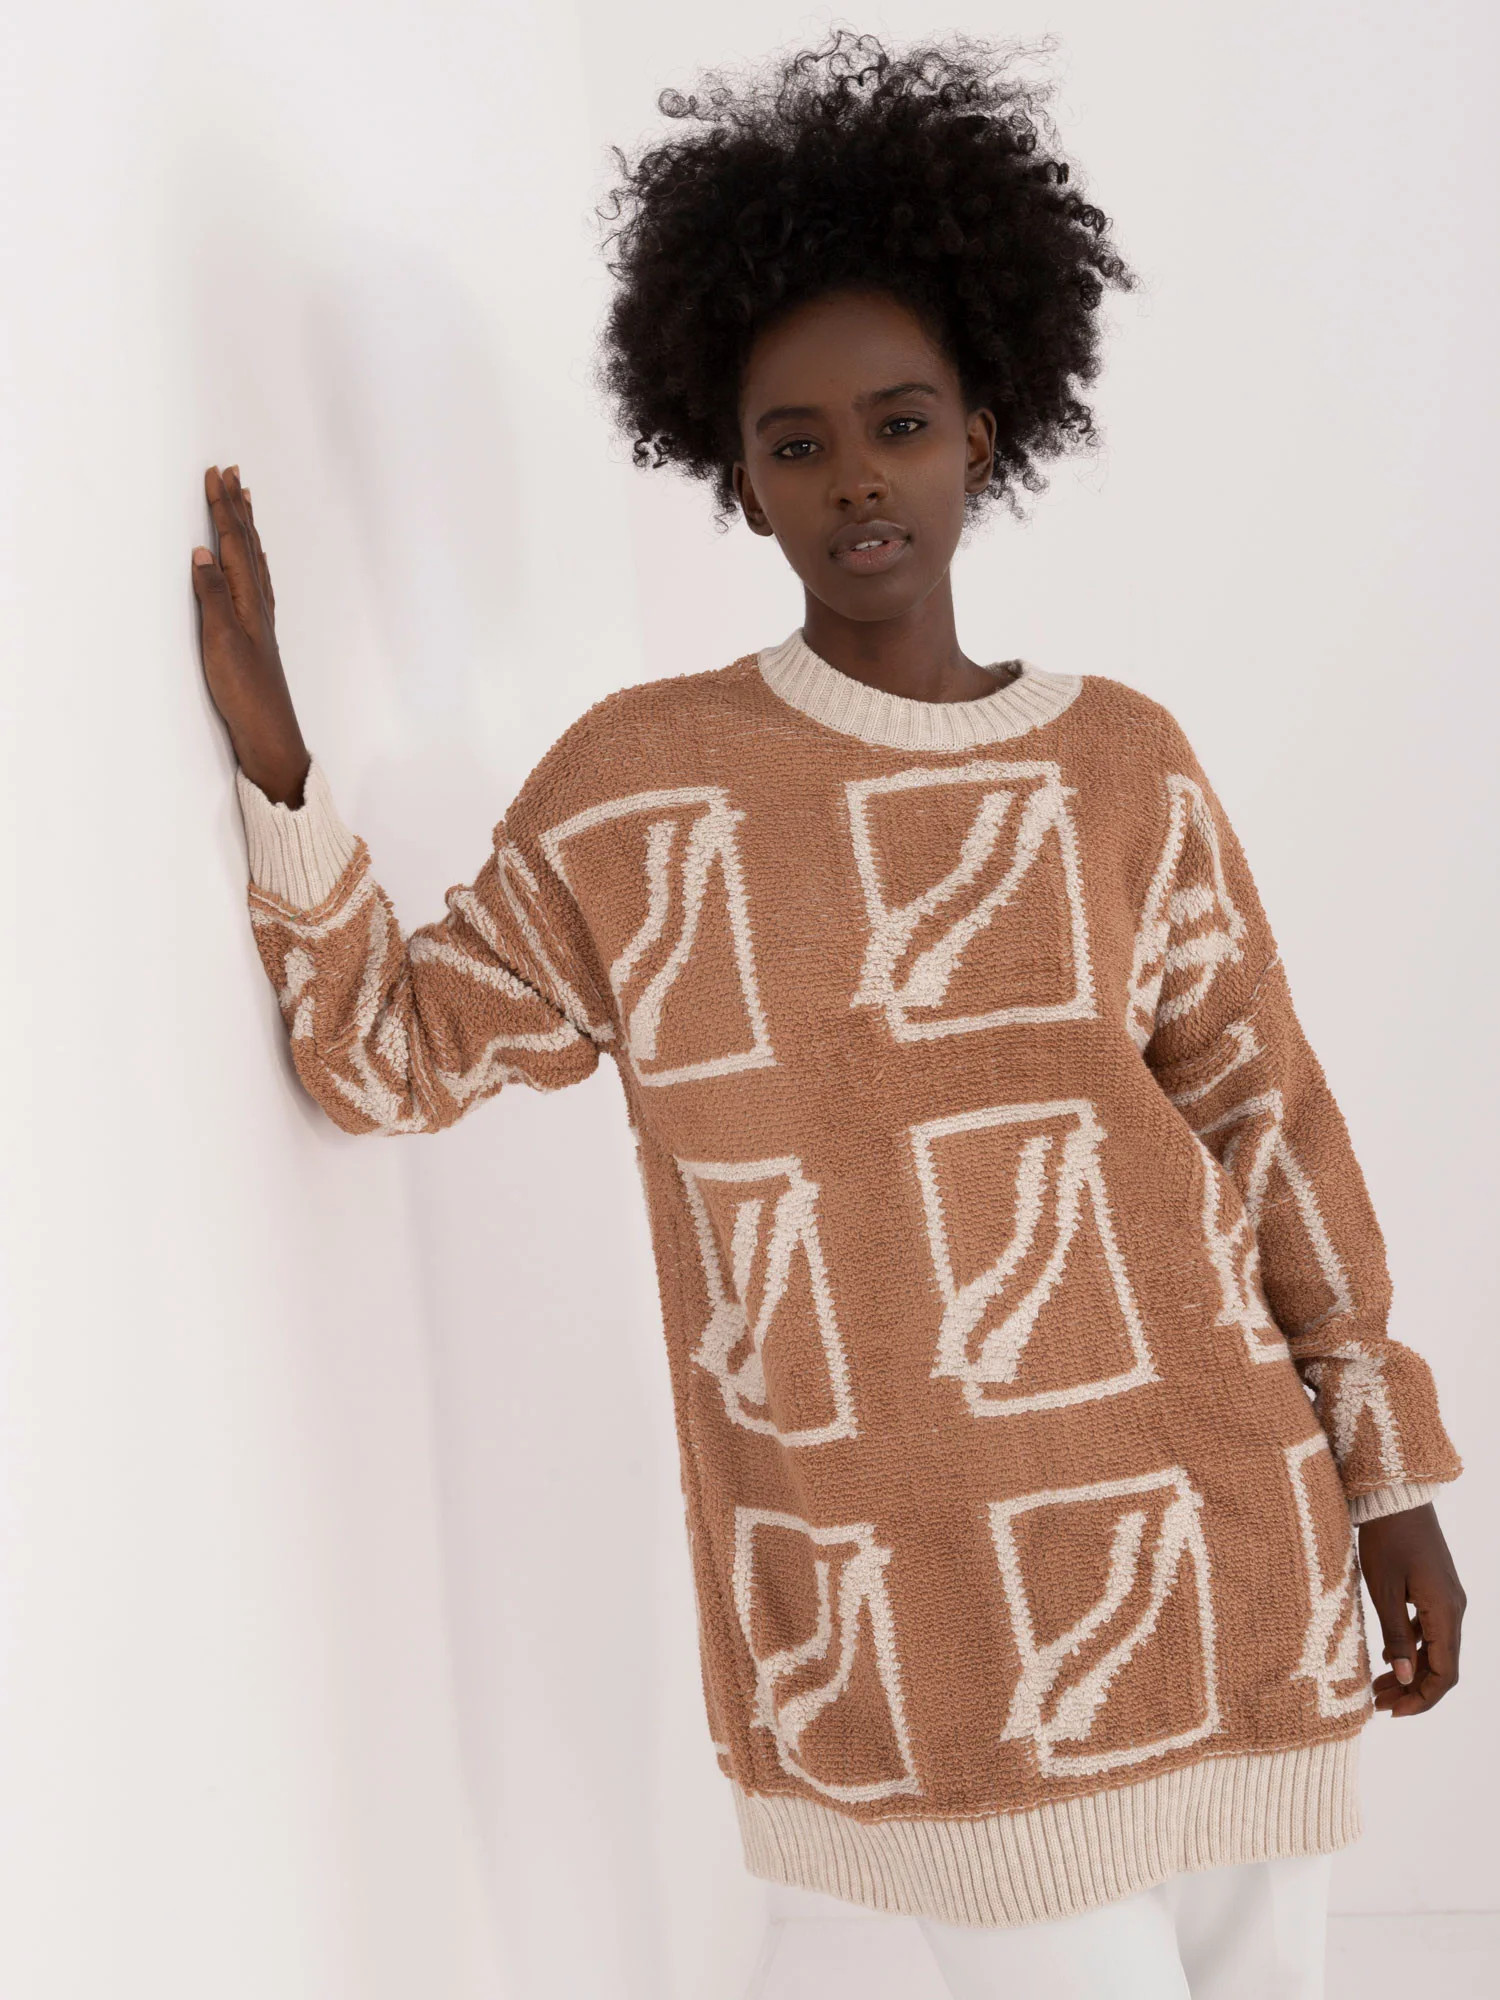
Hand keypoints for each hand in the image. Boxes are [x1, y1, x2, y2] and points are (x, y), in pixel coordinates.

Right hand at [192, 464, 309, 804]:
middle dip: (238, 508)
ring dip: (247, 529)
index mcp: (248, 599)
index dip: (223, 507)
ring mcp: (260, 618)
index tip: (216, 474)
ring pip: (254, 560)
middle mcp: (258, 603)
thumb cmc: (244, 691)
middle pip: (248, 545)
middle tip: (234, 473)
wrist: (269, 732)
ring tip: (245, 501)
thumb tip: (203, 550)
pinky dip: (253, 560)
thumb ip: (211, 595)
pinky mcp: (258, 635)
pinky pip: (257, 582)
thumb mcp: (221, 640)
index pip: (233, 542)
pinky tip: (253, 562)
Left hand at [1360, 1502, 1464, 1716]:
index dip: (1421, 1699)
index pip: (1444, 1674)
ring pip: (1435, 1648)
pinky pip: (1430, 1629)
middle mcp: (1454, 1609)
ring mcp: (1447, 1598)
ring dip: (1410, 1670)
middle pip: (1441, 1665)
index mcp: (1446, 1613)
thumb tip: (1404, 1678)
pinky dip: (1411, 1647)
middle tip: (1380, 1704)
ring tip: (1378, 1686)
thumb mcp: (1384, 1590)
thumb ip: (1396, 1635)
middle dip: (1412, 1690)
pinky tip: (1387, 1653)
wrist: (1396, 1496)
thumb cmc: (1386, 1539)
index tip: (1393, 1713)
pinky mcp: (1435, 1588)